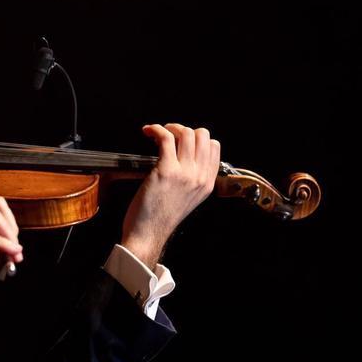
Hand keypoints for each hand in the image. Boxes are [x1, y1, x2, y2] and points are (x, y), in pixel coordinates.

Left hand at [120, 123, 220, 265]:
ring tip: (157, 132)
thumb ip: (193, 179)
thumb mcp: (188, 199)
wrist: (148, 235)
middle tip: (169, 134)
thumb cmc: (160, 218)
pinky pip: (165, 138)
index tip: (182, 140)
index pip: (214, 147)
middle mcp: (199, 177)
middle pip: (202, 136)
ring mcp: (184, 173)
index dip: (197, 138)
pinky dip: (156, 129)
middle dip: (184, 129)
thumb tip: (187, 156)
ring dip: (169, 127)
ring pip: (185, 133)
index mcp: (206, 183)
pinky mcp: (165, 171)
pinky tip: (148, 132)